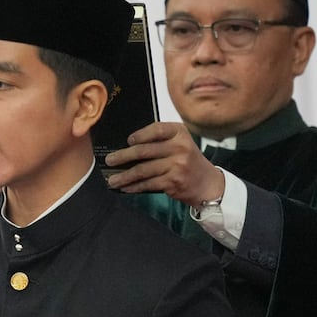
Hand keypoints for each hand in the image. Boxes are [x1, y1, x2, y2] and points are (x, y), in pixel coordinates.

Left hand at [102, 121, 224, 204]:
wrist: (207, 183)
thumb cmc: (188, 161)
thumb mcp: (180, 143)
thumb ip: (159, 141)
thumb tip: (127, 147)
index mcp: (180, 132)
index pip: (156, 129)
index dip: (140, 135)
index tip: (127, 141)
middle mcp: (180, 147)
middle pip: (144, 151)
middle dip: (123, 156)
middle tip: (109, 160)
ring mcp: (177, 165)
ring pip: (143, 170)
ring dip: (124, 176)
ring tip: (112, 180)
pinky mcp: (173, 181)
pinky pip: (148, 183)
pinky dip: (134, 187)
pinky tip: (126, 188)